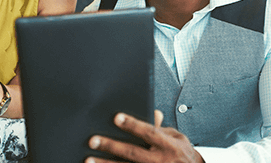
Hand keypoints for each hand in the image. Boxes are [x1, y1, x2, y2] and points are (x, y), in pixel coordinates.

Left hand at [86, 111, 204, 162]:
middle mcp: (160, 161)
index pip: (149, 133)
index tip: (116, 117)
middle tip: (93, 140)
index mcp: (169, 146)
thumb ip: (161, 128)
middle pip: (133, 153)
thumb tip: (153, 112)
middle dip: (112, 146)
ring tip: (89, 159)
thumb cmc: (182, 154)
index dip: (133, 125)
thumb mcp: (177, 138)